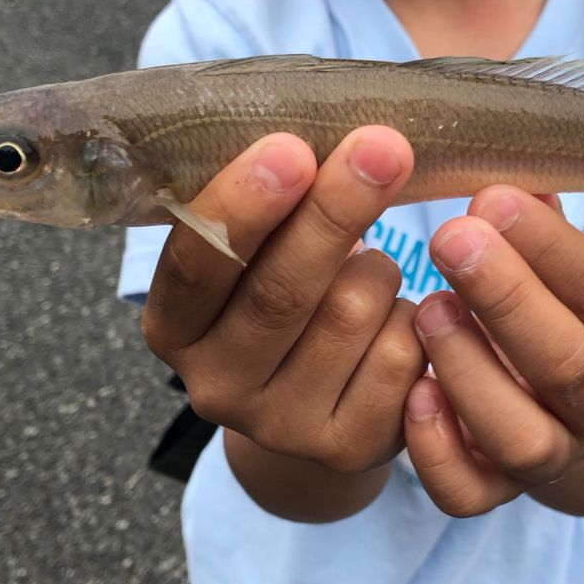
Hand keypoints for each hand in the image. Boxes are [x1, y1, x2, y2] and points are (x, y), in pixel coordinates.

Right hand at [141, 126, 426, 474]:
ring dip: (376, 267)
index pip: (196, 267)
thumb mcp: (253, 254)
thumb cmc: (279, 294)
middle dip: (334, 211)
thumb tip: (325, 136)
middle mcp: (215, 386)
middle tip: (382, 144)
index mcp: (173, 326)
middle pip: (281, 294)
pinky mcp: (349, 448)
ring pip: (352, 313)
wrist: (312, 401)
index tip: (292, 147)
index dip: (243, 206)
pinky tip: (395, 316)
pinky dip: (411, 315)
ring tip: (366, 268)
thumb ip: (267, 206)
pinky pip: (400, 354)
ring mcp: (282, 427)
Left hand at [403, 186, 583, 516]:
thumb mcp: (559, 261)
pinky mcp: (497, 491)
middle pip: (569, 367)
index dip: (551, 248)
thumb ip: (538, 221)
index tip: (492, 199)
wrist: (548, 399)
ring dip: (470, 371)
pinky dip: (437, 451)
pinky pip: (469, 493)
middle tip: (449, 239)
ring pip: (523, 440)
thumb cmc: (549, 302)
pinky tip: (411, 392)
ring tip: (425, 308)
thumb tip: (505, 166)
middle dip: (507, 299)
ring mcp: (557, 456)